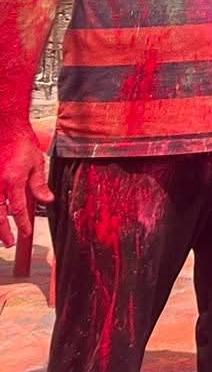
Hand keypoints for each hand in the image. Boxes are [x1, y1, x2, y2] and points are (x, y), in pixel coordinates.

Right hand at [0, 122, 49, 249]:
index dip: (21, 224)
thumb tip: (47, 201)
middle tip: (9, 243)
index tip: (24, 233)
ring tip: (0, 235)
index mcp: (13, 181)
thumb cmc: (21, 144)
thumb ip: (39, 185)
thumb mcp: (36, 164)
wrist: (5, 129)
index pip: (17, 209)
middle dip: (3, 231)